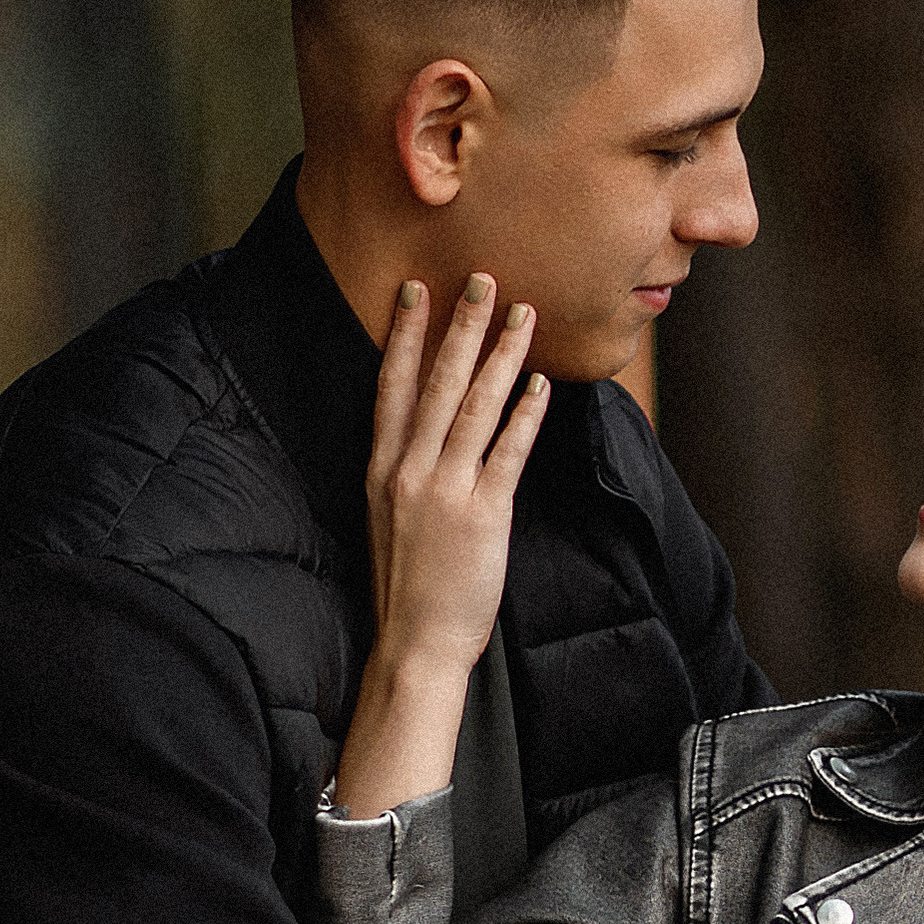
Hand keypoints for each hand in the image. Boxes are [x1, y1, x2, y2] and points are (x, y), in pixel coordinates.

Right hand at [335, 273, 549, 818]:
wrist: (415, 643)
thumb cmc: (409, 587)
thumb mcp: (391, 519)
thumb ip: (406, 473)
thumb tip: (431, 434)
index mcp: (382, 469)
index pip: (393, 388)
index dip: (405, 337)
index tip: (416, 291)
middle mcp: (409, 471)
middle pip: (437, 383)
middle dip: (461, 326)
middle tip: (482, 279)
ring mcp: (445, 490)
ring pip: (475, 406)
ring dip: (501, 355)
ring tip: (523, 315)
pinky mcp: (482, 514)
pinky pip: (506, 452)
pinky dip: (525, 414)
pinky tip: (540, 384)